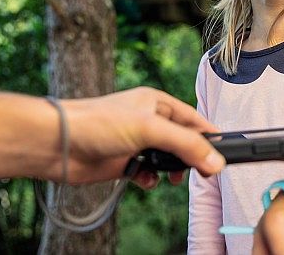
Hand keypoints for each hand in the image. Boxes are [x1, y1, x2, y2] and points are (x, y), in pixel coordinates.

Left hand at [60, 87, 224, 184]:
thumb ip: (185, 145)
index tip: (224, 153)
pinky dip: (150, 180)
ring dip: (170, 171)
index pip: (193, 119)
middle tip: (200, 172)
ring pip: (165, 159)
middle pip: (181, 141)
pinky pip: (147, 173)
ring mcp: (135, 142)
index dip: (208, 135)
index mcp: (156, 103)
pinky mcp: (122, 162)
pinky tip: (145, 181)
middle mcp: (147, 121)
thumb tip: (214, 160)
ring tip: (171, 178)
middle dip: (190, 157)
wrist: (59, 144)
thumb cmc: (96, 122)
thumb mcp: (149, 129)